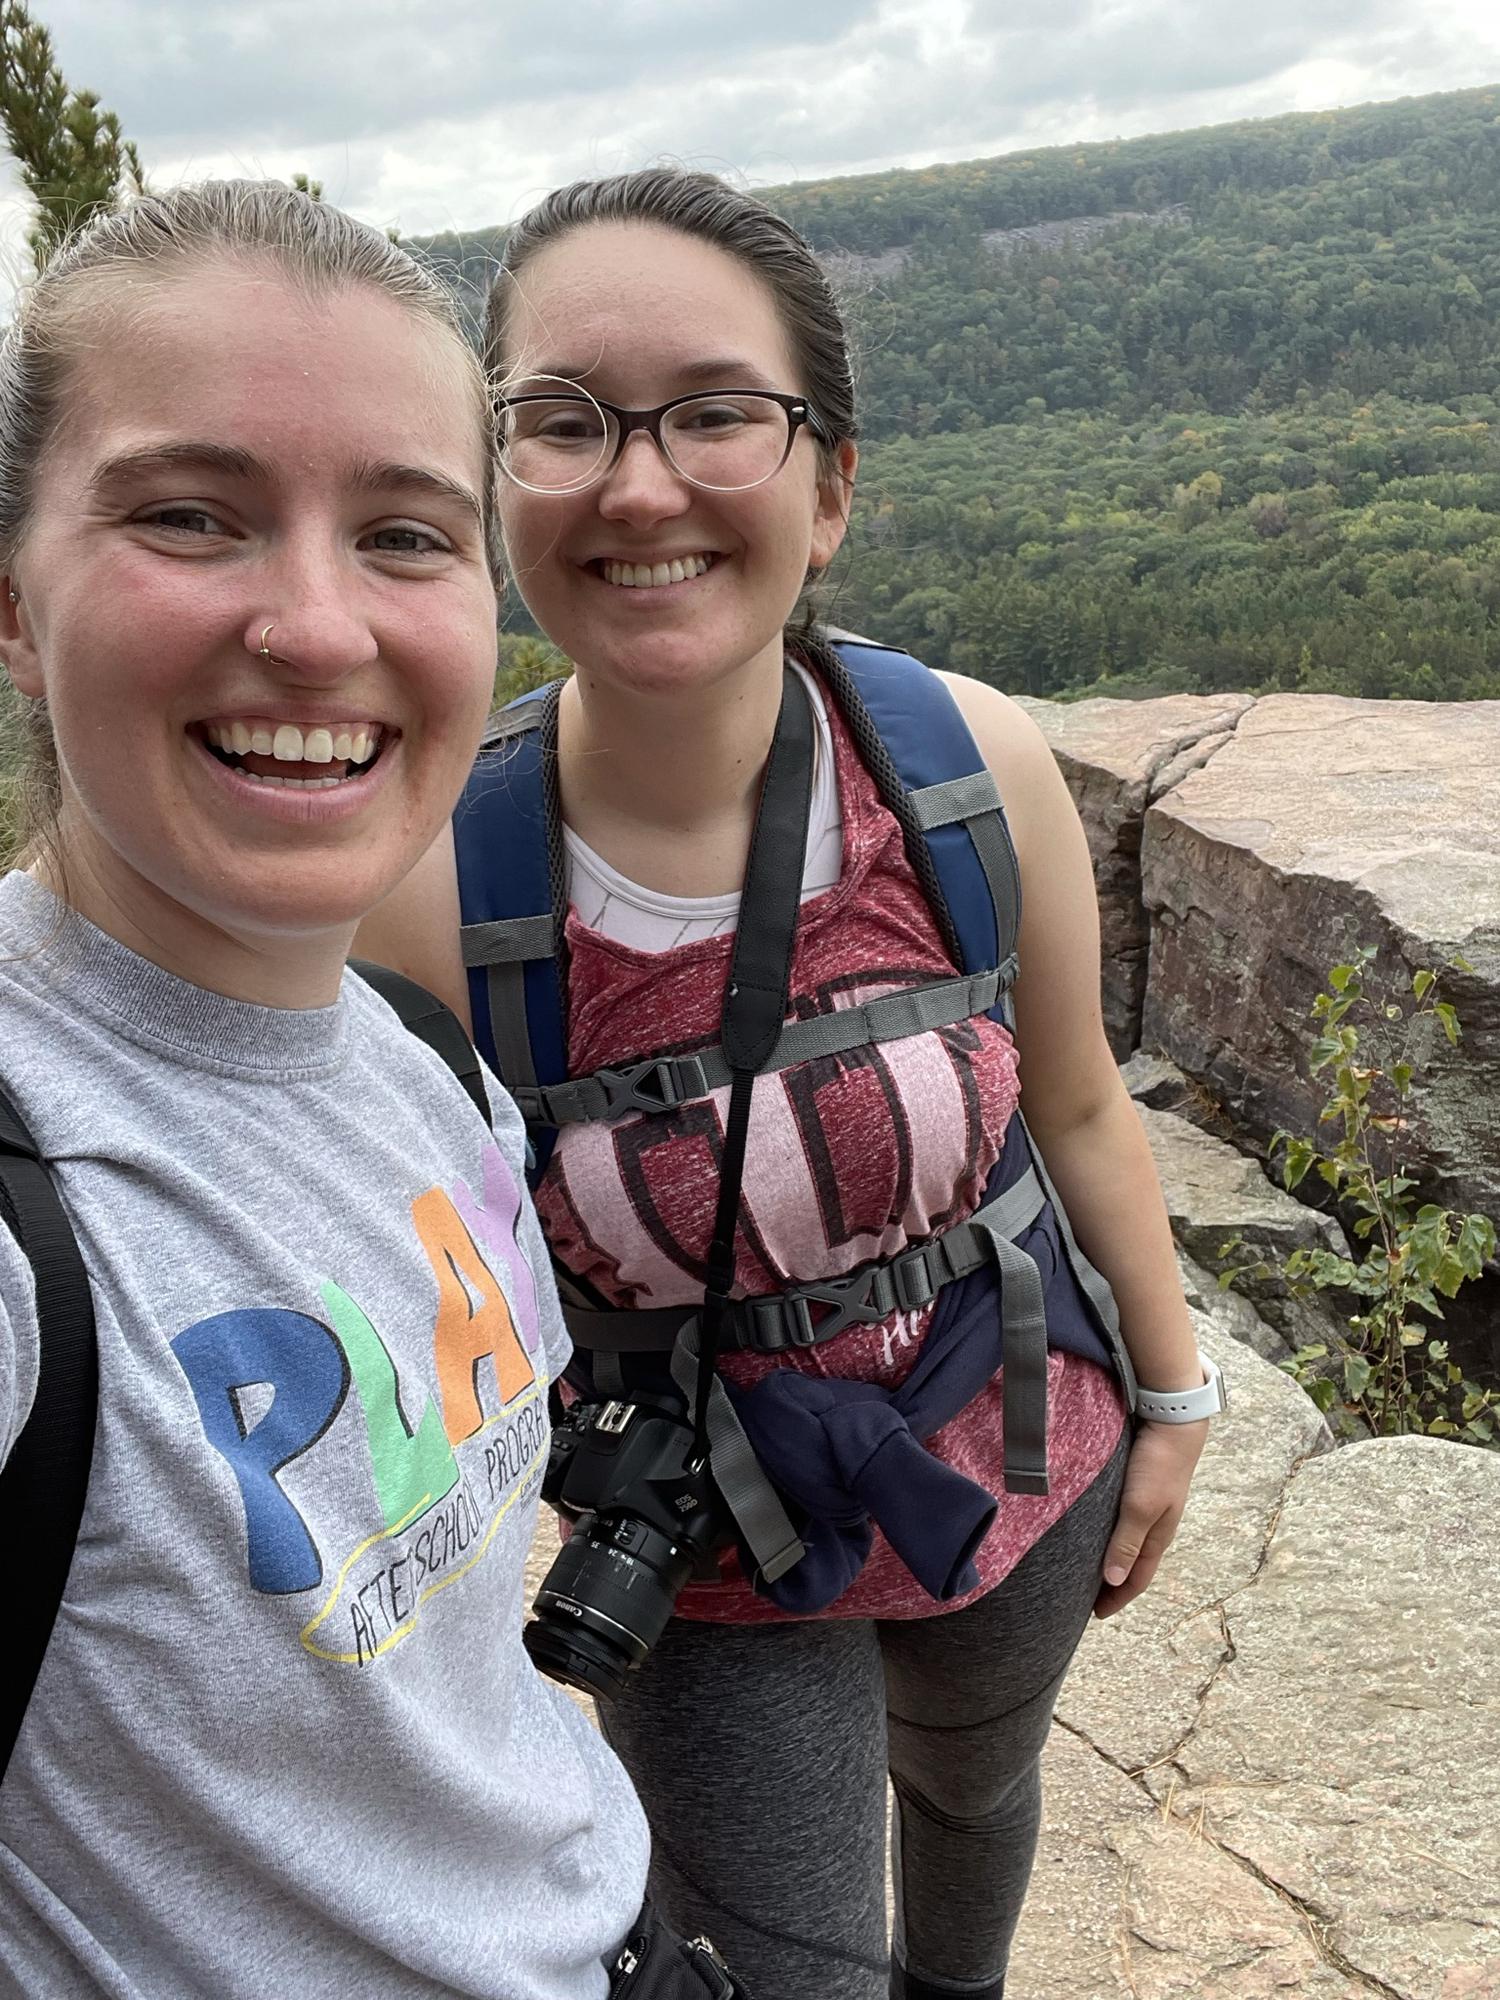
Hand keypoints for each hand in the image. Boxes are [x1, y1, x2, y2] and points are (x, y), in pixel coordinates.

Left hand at [1093, 1418, 1206, 1618]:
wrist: (1173, 1421)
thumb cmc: (1158, 1465)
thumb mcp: (1139, 1507)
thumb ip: (1126, 1542)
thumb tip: (1113, 1581)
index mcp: (1158, 1536)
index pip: (1137, 1577)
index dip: (1118, 1597)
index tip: (1096, 1614)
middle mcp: (1155, 1524)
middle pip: (1133, 1562)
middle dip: (1114, 1583)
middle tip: (1087, 1597)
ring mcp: (1149, 1504)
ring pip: (1128, 1540)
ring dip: (1112, 1557)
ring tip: (1088, 1567)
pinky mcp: (1139, 1485)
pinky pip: (1123, 1519)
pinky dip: (1110, 1533)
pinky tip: (1095, 1528)